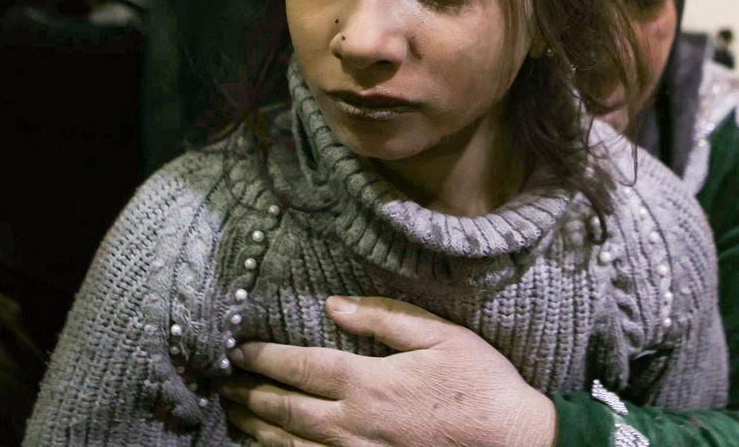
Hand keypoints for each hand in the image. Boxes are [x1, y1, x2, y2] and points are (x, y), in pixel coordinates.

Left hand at [220, 296, 557, 446]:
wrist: (513, 443)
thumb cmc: (481, 384)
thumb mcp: (442, 336)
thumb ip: (386, 318)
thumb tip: (336, 304)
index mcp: (370, 383)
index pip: (301, 367)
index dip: (265, 358)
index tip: (238, 350)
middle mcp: (354, 425)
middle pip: (286, 410)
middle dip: (251, 394)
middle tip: (225, 384)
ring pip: (290, 446)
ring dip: (258, 429)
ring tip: (236, 416)